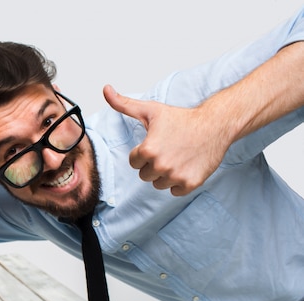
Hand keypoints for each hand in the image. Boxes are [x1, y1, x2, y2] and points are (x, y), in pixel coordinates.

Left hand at [103, 85, 228, 195]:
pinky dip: (179, 182)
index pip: (134, 162)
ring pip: (158, 184)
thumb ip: (124, 104)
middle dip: (153, 164)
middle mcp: (160, 165)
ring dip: (165, 174)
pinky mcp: (190, 183)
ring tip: (177, 157)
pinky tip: (186, 166)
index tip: (157, 143)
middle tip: (168, 150)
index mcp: (147, 150)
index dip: (143, 152)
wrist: (215, 124)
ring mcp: (176, 176)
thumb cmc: (181, 117)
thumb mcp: (150, 110)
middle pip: (144, 175)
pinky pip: (174, 191)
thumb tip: (105, 89)